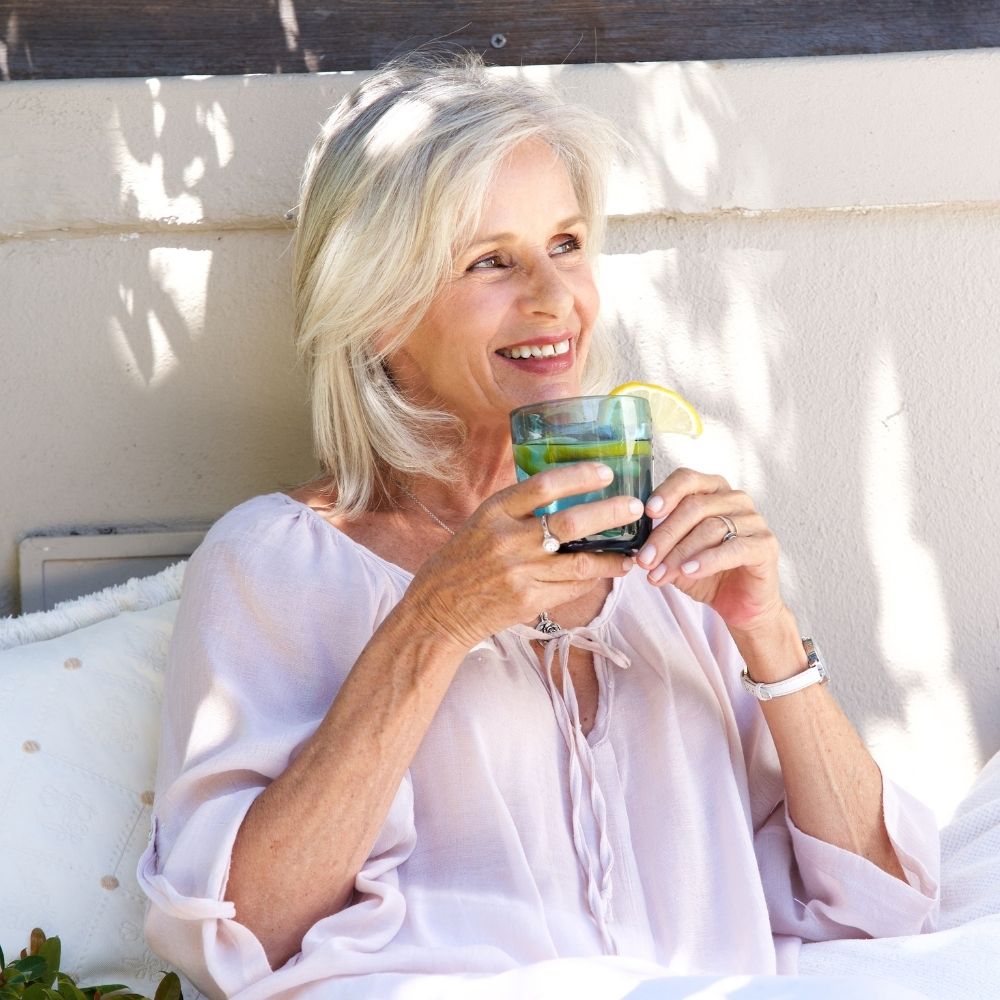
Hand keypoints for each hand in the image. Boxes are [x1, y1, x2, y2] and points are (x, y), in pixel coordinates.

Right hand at [403, 463, 637, 649]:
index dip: (578, 476)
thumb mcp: (480, 523)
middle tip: (635, 507)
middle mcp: (507, 541)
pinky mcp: (528, 602)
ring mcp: (519, 574)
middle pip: (571, 522)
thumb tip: (563, 490)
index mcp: (493, 513)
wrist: (437, 611)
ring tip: (633, 550)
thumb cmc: (460, 562)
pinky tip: (605, 572)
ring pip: (580, 563)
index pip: (543, 486)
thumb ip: (516, 509)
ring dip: (612, 556)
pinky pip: (570, 588)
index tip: (605, 472)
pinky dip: (591, 579)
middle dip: (610, 512)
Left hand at [634, 468, 786, 633]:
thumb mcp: (675, 554)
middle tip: (645, 560)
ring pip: (711, 528)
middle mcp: (736, 500)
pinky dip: (707, 560)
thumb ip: (659, 541)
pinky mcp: (766, 546)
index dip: (666, 492)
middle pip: (695, 506)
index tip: (647, 513)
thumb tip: (633, 543)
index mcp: (713, 491)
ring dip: (679, 553)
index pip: (687, 478)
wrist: (738, 604)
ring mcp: (754, 521)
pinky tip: (688, 572)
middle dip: (664, 535)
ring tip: (659, 575)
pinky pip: (734, 548)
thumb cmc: (705, 572)